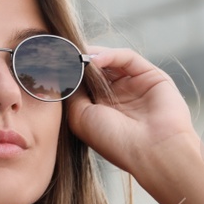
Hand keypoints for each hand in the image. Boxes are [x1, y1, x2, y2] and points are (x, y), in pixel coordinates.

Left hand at [65, 45, 196, 179]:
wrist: (152, 150)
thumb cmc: (114, 140)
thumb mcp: (80, 117)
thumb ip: (72, 93)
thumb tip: (64, 72)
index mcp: (100, 110)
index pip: (82, 84)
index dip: (69, 73)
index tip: (51, 64)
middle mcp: (117, 96)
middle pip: (95, 70)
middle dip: (78, 61)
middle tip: (62, 54)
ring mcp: (135, 85)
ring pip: (111, 61)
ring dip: (92, 56)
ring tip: (76, 55)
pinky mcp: (151, 75)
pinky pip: (127, 58)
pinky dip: (110, 55)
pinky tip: (94, 60)